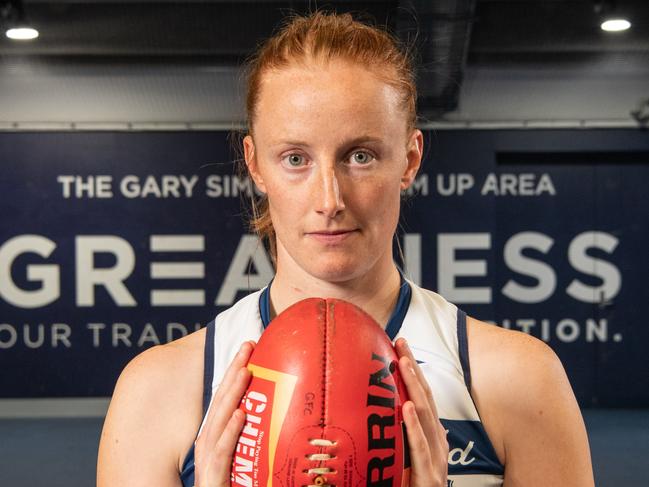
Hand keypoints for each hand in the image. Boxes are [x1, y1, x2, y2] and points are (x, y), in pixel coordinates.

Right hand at [193, 341, 254, 486]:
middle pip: (221, 401)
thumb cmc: (229, 484)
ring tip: (245, 370)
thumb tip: (273, 415)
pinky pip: (222, 451)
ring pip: (220, 420)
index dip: (235, 373)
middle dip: (234, 371)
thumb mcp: (241, 458)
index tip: (250, 350)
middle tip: (248, 345)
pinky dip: (231, 431)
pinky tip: (240, 414)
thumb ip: (252, 438)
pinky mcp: (212, 477)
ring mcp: (208, 460)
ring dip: (233, 393)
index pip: (224, 399)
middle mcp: (208, 444)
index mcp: (214, 438)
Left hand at [395, 338, 448, 486]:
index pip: (423, 396)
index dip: (414, 371)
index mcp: (432, 437)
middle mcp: (438, 444)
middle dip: (414, 369)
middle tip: (401, 342)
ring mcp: (436, 460)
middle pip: (426, 398)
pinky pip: (421, 448)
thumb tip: (379, 412)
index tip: (401, 346)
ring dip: (414, 387)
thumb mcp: (406, 457)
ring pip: (425, 417)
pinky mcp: (430, 477)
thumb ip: (398, 436)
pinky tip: (406, 407)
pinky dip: (414, 426)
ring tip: (403, 363)